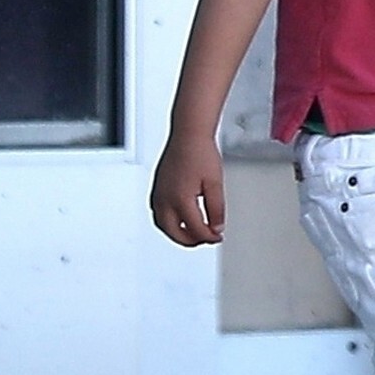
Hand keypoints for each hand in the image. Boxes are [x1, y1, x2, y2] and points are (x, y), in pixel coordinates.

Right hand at [150, 131, 225, 245]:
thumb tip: (217, 228)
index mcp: (180, 199)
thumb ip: (217, 209)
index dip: (209, 237)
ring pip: (163, 225)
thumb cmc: (200, 152)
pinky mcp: (156, 189)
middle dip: (191, 240)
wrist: (188, 134)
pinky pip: (158, 214)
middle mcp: (165, 200)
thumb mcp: (215, 183)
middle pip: (174, 233)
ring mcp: (158, 194)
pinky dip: (169, 223)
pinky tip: (180, 219)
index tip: (218, 236)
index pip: (195, 229)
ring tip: (194, 233)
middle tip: (205, 239)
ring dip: (178, 233)